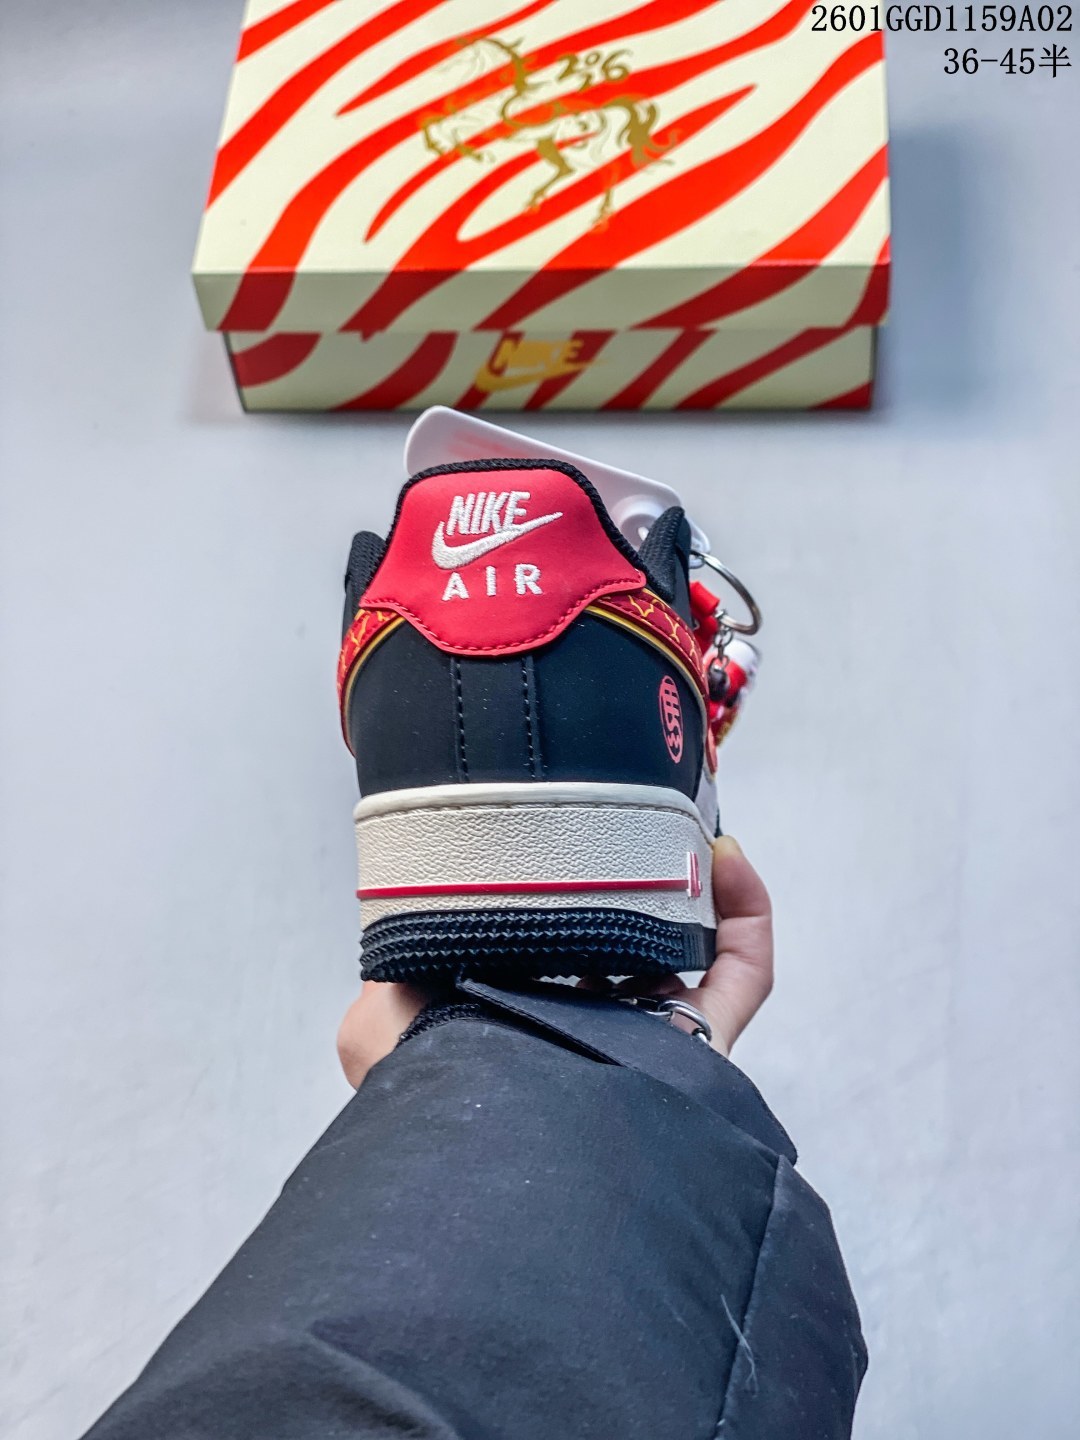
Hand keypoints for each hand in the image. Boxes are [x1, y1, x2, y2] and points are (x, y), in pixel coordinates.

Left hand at [337, 835, 772, 1085]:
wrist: (505, 1161)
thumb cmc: (440, 1099)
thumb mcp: (375, 1025)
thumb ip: (393, 971)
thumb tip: (408, 931)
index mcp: (521, 1027)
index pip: (551, 955)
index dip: (564, 898)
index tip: (567, 845)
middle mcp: (590, 1037)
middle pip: (631, 950)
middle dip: (641, 887)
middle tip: (639, 829)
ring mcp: (654, 1045)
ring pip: (694, 956)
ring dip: (699, 887)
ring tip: (685, 828)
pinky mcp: (706, 1051)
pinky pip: (744, 975)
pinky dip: (748, 912)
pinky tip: (727, 856)